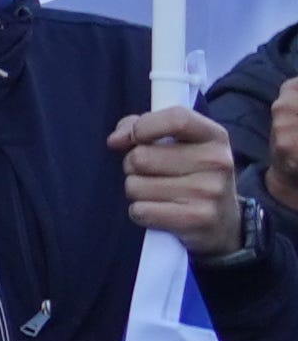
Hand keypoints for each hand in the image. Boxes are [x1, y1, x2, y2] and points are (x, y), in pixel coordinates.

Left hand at [117, 104, 250, 254]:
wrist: (223, 221)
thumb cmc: (191, 174)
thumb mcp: (180, 143)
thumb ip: (144, 127)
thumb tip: (116, 139)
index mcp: (214, 136)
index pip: (176, 119)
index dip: (143, 126)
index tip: (133, 137)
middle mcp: (216, 162)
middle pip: (141, 157)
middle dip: (132, 165)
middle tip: (151, 173)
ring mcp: (208, 191)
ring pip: (135, 186)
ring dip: (136, 191)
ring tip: (158, 193)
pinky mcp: (196, 218)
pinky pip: (140, 210)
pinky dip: (140, 212)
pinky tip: (160, 211)